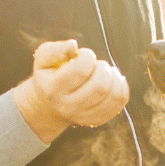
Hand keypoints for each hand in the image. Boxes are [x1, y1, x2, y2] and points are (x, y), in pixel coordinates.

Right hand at [13, 39, 129, 142]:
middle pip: (100, 85)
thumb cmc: (50, 75)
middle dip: (103, 68)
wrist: (49, 105)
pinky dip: (121, 86)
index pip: (81, 70)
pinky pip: (119, 101)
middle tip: (97, 64)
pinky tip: (113, 80)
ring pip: (113, 95)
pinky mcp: (97, 120)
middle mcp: (68, 106)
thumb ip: (56, 49)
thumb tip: (73, 45)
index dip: (87, 56)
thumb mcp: (43, 59)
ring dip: (114, 76)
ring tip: (106, 71)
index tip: (83, 55)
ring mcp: (83, 116)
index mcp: (53, 89)